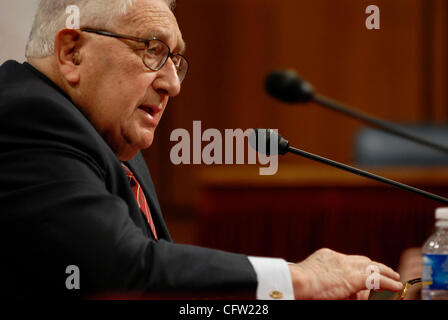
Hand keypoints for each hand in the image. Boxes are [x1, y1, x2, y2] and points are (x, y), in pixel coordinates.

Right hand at [288, 248, 402, 299]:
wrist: (298, 281)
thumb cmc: (298, 283)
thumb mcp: (313, 277)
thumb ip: (325, 278)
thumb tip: (339, 288)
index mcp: (326, 256)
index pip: (348, 260)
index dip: (358, 266)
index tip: (364, 271)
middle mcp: (338, 258)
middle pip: (362, 260)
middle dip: (373, 266)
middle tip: (384, 271)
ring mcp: (347, 266)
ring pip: (372, 267)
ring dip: (385, 272)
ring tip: (395, 277)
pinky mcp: (354, 277)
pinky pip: (377, 279)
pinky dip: (388, 282)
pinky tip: (396, 286)